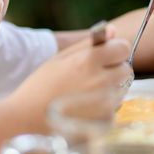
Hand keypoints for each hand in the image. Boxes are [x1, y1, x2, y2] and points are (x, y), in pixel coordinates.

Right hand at [8, 26, 130, 129]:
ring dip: (110, 90)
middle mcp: (102, 81)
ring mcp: (106, 103)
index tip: (105, 57)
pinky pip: (114, 110)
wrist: (26, 123)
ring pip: (122, 90)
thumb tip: (113, 31)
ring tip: (85, 96)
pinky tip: (84, 111)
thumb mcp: (59, 59)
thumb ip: (88, 44)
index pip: (123, 48)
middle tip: (94, 77)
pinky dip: (104, 109)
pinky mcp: (106, 122)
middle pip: (126, 70)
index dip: (114, 51)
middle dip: (115, 71)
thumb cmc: (40, 88)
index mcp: (89, 60)